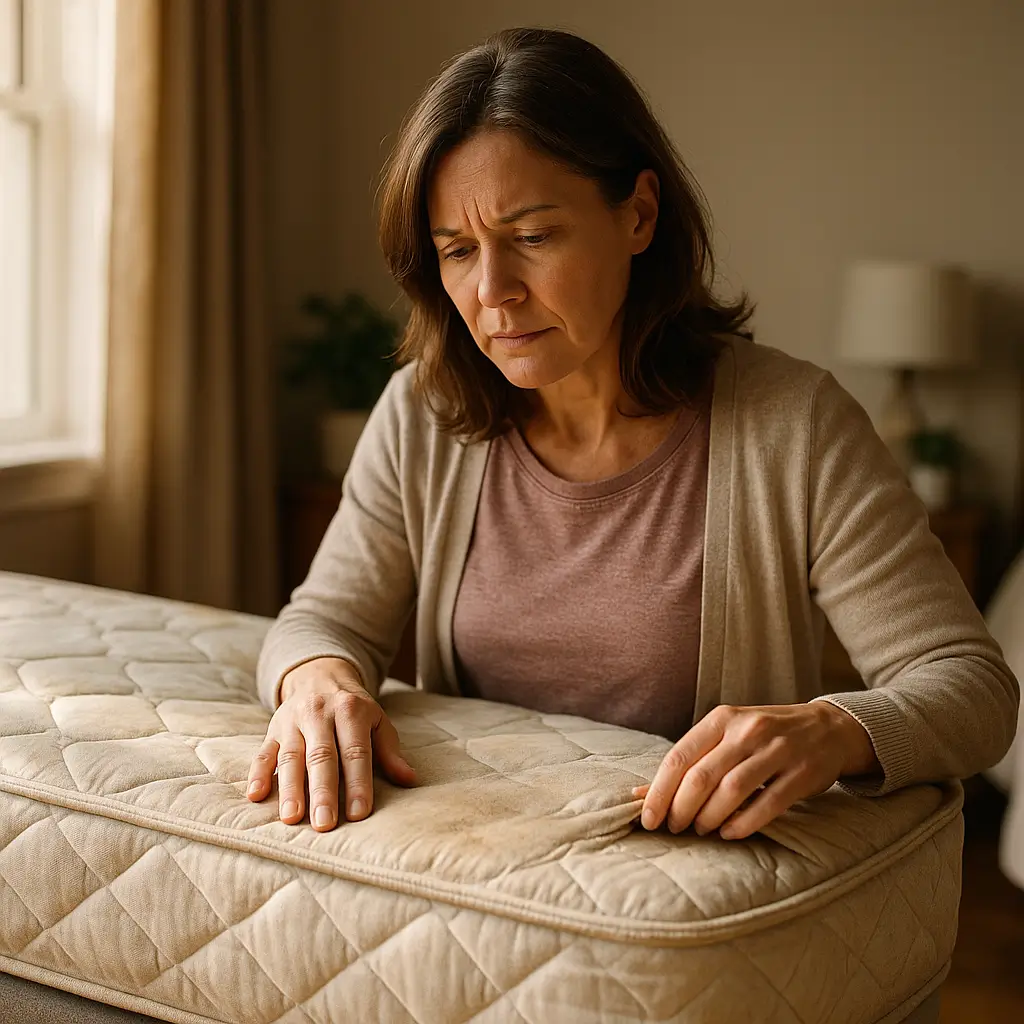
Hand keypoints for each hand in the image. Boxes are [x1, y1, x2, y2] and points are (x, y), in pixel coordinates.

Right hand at [246, 657, 416, 830]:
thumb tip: (409, 779)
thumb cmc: (353, 707)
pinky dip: (258, 773)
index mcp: (351, 711)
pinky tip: (256, 795)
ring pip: (290, 757)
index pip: (356, 752)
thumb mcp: (376, 720)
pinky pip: (263, 752)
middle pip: (321, 756)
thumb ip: (389, 750)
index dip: (358, 783)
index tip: (360, 814)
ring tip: (292, 817)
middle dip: (323, 792)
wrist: (319, 674)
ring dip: (290, 788)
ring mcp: (292, 722)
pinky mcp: (272, 729)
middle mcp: (319, 714)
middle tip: (324, 825)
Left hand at [632, 701, 878, 840]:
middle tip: (675, 828)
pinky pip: (767, 805)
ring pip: (731, 791)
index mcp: (722, 718)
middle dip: (681, 809)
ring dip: (709, 818)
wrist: (828, 728)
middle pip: (702, 776)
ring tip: (700, 831)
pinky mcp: (802, 773)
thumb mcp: (726, 736)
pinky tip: (730, 834)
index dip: (659, 792)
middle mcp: (747, 730)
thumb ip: (689, 762)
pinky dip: (743, 824)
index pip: (679, 756)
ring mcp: (777, 750)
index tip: (648, 820)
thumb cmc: (764, 736)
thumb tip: (639, 796)